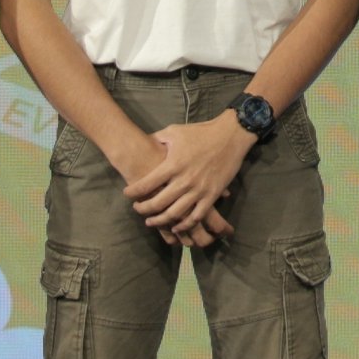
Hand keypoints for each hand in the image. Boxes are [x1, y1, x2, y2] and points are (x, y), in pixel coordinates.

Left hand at [125, 112, 255, 242]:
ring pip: (175, 214)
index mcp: (172, 165)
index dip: (133, 192)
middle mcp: (184, 180)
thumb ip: (158, 139)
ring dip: (160, 221)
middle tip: (137, 208)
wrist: (230, 135)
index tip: (127, 194)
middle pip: (158, 203)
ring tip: (151, 221)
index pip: (146, 184)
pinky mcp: (212, 195)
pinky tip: (176, 227)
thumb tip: (144, 143)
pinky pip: (196, 216)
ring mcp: (199, 190)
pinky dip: (185, 225)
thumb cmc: (201, 132)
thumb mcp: (174, 131)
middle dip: (143, 209)